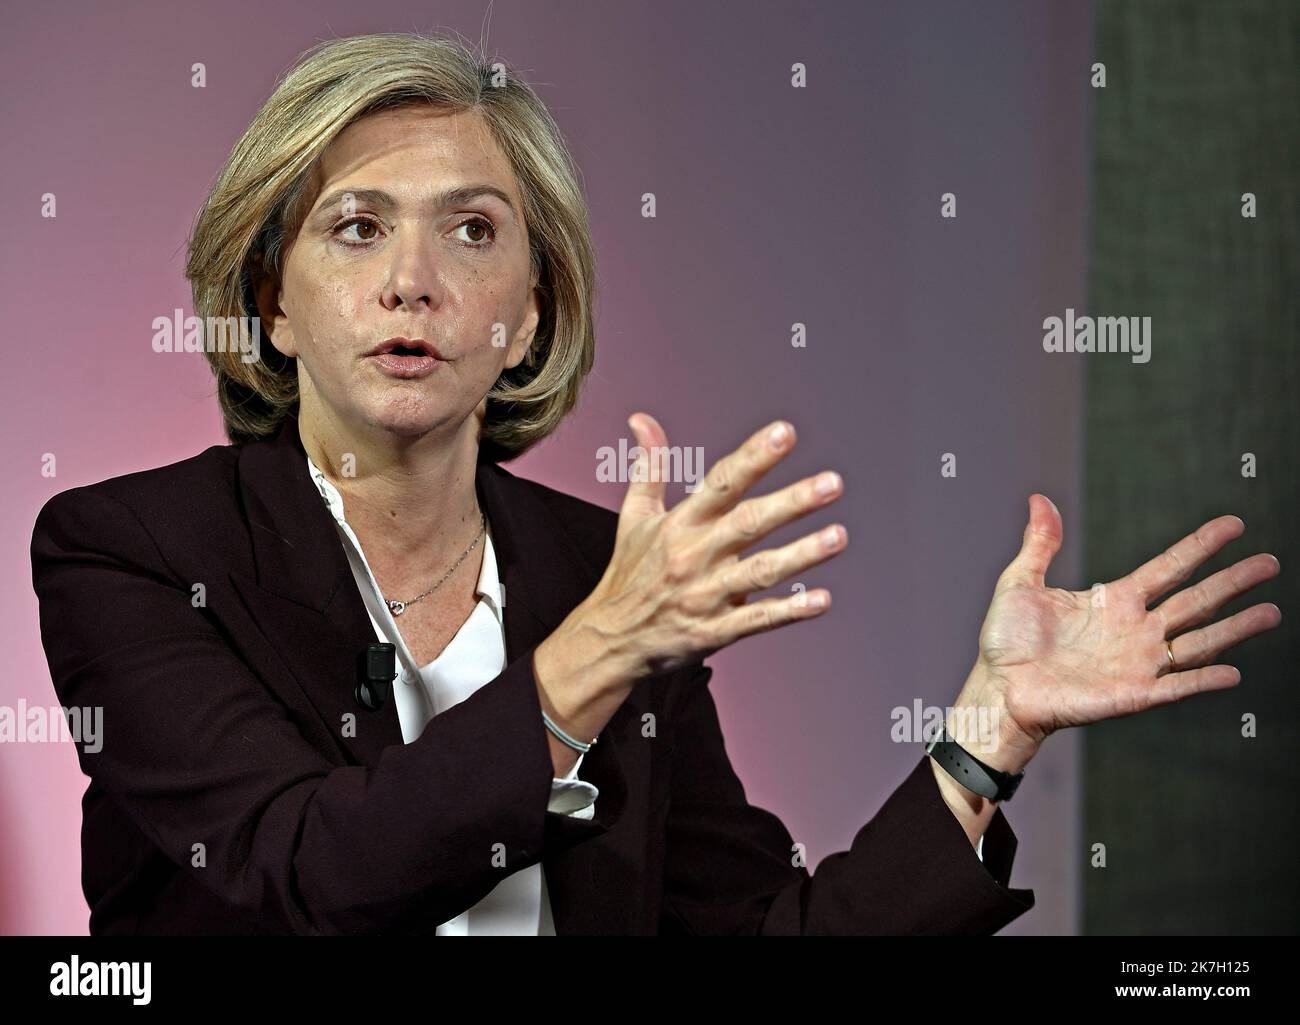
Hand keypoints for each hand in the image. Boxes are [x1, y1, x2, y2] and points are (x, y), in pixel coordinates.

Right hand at [556, 413, 847, 686]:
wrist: (611, 639)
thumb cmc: (630, 573)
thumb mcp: (635, 516)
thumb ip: (649, 466)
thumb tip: (642, 419)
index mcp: (681, 523)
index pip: (721, 483)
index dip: (753, 458)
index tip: (785, 432)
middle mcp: (695, 555)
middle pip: (749, 523)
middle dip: (793, 503)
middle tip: (832, 483)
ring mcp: (706, 595)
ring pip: (760, 572)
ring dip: (802, 555)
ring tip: (838, 536)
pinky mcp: (715, 631)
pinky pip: (757, 620)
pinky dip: (790, 611)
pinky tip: (822, 600)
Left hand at [953, 494, 1280, 771]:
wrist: (998, 689)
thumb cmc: (1007, 641)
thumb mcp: (1021, 583)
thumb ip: (1040, 544)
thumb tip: (1039, 499)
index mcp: (1115, 600)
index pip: (1169, 567)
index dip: (1200, 546)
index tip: (1234, 525)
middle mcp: (1135, 630)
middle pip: (1195, 601)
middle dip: (1233, 582)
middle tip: (1271, 562)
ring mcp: (1137, 663)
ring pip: (1198, 642)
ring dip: (1234, 629)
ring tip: (1270, 611)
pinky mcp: (1131, 695)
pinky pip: (1174, 687)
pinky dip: (1201, 680)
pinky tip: (1231, 672)